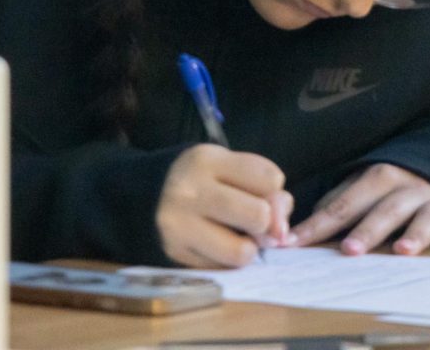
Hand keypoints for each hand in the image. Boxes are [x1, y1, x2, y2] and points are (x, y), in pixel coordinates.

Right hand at [157, 144, 292, 267]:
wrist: (149, 194)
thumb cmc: (204, 179)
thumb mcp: (231, 167)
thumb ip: (265, 189)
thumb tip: (280, 233)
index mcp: (207, 160)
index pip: (270, 179)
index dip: (274, 191)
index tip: (258, 191)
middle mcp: (189, 192)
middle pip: (258, 216)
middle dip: (264, 222)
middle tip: (252, 221)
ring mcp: (179, 226)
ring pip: (241, 252)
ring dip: (249, 248)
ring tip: (238, 238)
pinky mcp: (176, 255)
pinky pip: (223, 269)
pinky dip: (228, 261)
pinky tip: (217, 246)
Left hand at [289, 163, 429, 256]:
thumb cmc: (400, 185)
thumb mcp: (369, 185)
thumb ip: (340, 203)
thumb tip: (301, 227)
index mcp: (380, 178)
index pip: (345, 204)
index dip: (320, 224)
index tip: (295, 243)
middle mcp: (410, 186)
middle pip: (387, 209)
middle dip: (368, 229)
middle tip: (350, 250)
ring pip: (427, 214)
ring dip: (416, 232)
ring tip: (403, 251)